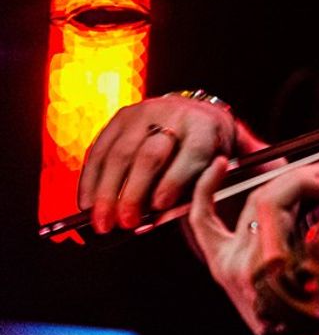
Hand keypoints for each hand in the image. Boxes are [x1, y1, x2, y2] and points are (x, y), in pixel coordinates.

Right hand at [78, 93, 238, 232]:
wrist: (196, 112)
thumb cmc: (207, 148)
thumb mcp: (214, 164)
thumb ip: (195, 188)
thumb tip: (160, 216)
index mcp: (205, 127)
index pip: (192, 152)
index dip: (174, 181)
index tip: (159, 206)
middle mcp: (175, 115)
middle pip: (149, 155)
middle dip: (133, 193)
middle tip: (125, 222)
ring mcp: (145, 113)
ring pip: (119, 154)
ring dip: (106, 192)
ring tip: (102, 221)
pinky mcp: (121, 117)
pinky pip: (100, 150)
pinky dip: (91, 180)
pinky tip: (88, 203)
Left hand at [190, 157, 318, 334]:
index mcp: (267, 264)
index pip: (278, 200)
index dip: (310, 182)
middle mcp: (239, 263)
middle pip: (266, 196)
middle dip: (302, 177)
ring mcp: (226, 264)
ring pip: (249, 202)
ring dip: (281, 180)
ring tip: (312, 174)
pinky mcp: (222, 267)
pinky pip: (205, 223)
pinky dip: (208, 192)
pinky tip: (220, 166)